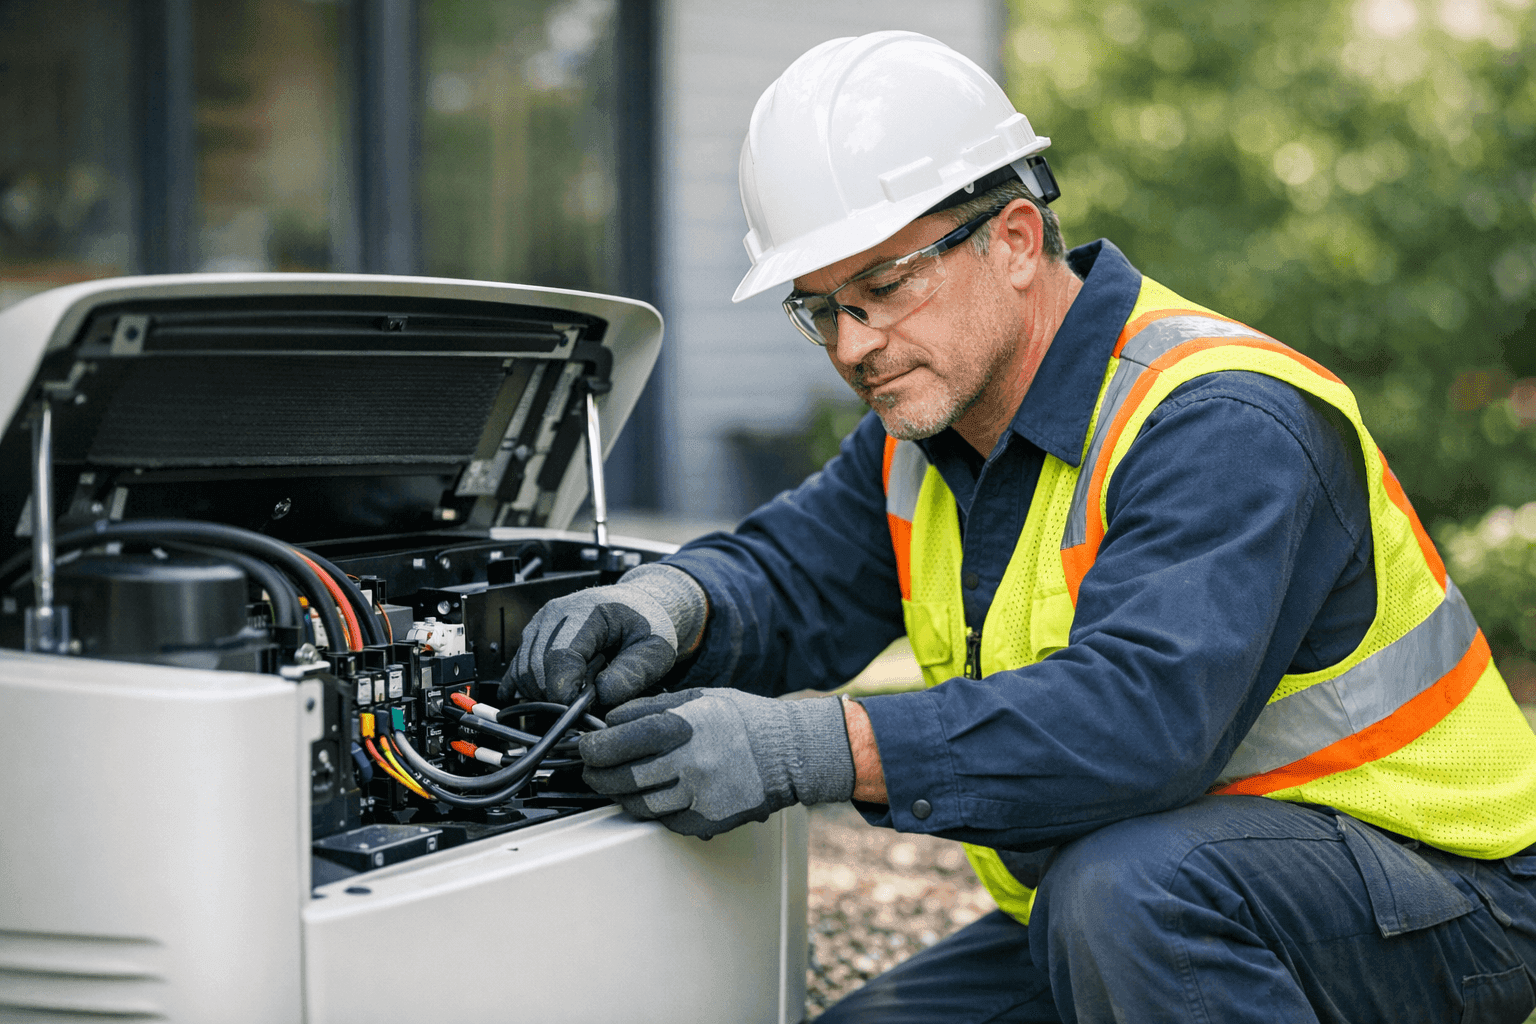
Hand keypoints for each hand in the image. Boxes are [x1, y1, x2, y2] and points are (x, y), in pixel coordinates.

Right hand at [502, 563, 706, 705]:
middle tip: (587, 700)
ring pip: (525, 672)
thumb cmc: (649, 623)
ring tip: (579, 690)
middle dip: (558, 695)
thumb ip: (631, 674)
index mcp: (588, 611)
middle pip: (538, 668)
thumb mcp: (656, 650)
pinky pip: (517, 668)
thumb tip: (599, 696)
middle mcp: (557, 614)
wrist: (641, 603)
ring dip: (546, 693)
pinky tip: (539, 700)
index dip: (565, 691)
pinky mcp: (535, 636)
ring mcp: (542, 624)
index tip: (580, 710)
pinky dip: (526, 688)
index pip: (560, 656)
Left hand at [578, 688, 854, 837]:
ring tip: (616, 782)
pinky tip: (650, 794)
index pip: (617, 742)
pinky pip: (663, 820)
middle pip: (621, 778)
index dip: (591, 746)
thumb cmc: (743, 720)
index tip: (585, 745)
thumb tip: (610, 720)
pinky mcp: (705, 820)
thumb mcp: (698, 697)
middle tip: (590, 768)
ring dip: (619, 794)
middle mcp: (688, 763)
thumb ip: (651, 708)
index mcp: (683, 727)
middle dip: (596, 774)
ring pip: (637, 804)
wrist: (789, 753)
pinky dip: (649, 808)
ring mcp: (697, 796)